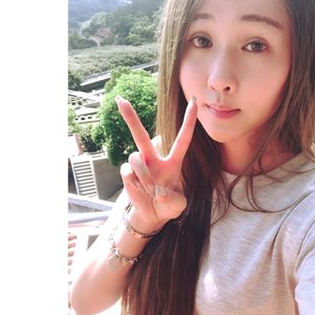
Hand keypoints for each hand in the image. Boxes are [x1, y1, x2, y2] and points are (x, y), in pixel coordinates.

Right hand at [117, 96, 197, 229]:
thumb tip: (159, 193)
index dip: (188, 121)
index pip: (183, 139)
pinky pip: (128, 172)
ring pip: (136, 158)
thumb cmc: (168, 205)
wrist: (152, 215)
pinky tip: (141, 191)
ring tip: (150, 190)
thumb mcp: (178, 206)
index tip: (194, 102)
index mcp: (172, 162)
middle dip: (130, 118)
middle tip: (121, 100)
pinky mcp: (127, 174)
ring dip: (144, 176)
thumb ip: (173, 200)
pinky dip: (136, 183)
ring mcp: (139, 166)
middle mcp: (154, 160)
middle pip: (141, 136)